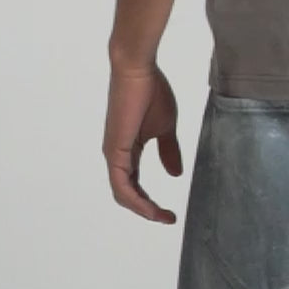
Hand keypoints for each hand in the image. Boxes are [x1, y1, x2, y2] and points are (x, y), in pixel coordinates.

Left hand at [102, 62, 182, 222]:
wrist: (138, 69)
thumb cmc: (151, 91)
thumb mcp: (166, 126)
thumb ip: (168, 150)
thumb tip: (175, 174)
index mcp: (128, 150)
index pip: (135, 184)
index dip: (150, 201)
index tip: (171, 213)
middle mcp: (116, 156)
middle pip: (128, 194)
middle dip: (147, 210)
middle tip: (168, 218)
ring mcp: (113, 154)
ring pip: (123, 193)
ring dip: (142, 209)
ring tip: (162, 217)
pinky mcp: (115, 151)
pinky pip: (122, 185)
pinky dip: (135, 200)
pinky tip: (150, 207)